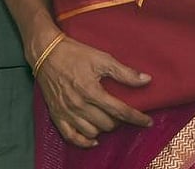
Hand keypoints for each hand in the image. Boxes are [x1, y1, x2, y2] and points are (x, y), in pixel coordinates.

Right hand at [35, 34, 152, 147]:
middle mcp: (79, 105)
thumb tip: (146, 80)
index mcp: (92, 91)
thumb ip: (125, 72)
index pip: (120, 111)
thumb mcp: (102, 58)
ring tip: (108, 119)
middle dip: (119, 120)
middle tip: (122, 112)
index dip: (137, 118)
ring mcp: (67, 112)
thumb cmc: (76, 54)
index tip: (148, 121)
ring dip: (104, 128)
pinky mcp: (57, 115)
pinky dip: (85, 141)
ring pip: (92, 132)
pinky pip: (72, 137)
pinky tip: (94, 138)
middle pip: (107, 124)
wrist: (47, 53)